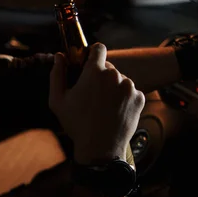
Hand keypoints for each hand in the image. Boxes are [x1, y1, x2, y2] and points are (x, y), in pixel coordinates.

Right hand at [49, 43, 144, 162]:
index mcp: (95, 72)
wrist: (100, 148)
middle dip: (101, 76)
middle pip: (109, 67)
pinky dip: (124, 99)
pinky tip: (114, 112)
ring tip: (103, 107)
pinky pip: (131, 92)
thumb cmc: (76, 124)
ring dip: (113, 88)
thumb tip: (59, 56)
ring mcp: (130, 87)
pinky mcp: (140, 98)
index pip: (99, 48)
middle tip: (92, 95)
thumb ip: (57, 74)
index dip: (93, 54)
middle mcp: (115, 75)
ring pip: (120, 80)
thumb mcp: (58, 100)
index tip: (89, 64)